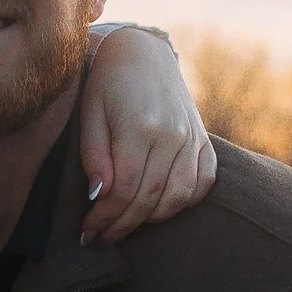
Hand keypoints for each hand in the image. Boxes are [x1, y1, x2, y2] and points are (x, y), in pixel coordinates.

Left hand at [78, 23, 215, 240]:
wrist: (143, 54)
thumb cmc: (107, 85)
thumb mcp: (90, 114)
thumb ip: (95, 156)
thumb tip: (99, 197)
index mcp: (140, 127)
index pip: (123, 190)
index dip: (104, 217)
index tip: (87, 231)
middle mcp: (173, 135)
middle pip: (149, 198)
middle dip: (122, 225)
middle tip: (101, 237)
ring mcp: (193, 138)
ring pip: (178, 197)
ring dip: (151, 219)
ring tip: (126, 224)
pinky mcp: (204, 140)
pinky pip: (202, 183)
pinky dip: (183, 202)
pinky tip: (158, 207)